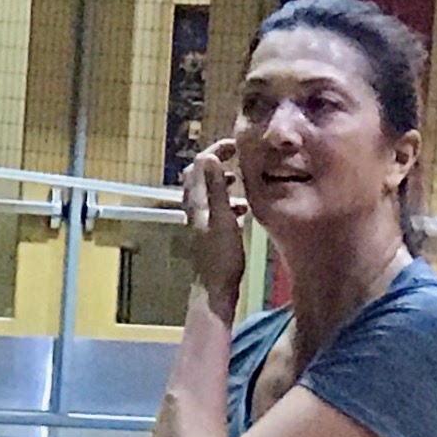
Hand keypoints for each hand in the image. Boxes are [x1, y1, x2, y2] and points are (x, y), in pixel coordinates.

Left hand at [179, 137, 247, 308]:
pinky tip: (242, 209)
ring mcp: (200, 221)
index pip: (199, 164)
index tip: (236, 146)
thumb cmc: (221, 257)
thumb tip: (208, 156)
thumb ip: (215, 188)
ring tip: (239, 181)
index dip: (216, 150)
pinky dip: (227, 201)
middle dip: (216, 162)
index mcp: (196, 202)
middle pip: (199, 175)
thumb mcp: (222, 219)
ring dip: (221, 182)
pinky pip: (215, 208)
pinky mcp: (208, 232)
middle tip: (236, 158)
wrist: (214, 290)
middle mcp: (194, 208)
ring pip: (207, 192)